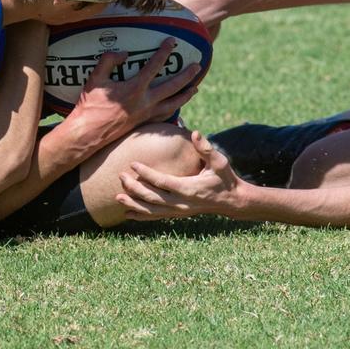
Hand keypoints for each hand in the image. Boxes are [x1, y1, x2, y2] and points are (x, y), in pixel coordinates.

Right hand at [64, 38, 201, 148]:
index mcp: (135, 88)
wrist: (88, 132)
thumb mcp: (95, 78)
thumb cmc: (90, 105)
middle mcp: (145, 101)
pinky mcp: (144, 123)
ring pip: (174, 103)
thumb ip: (109, 60)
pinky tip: (177, 106)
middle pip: (173, 86)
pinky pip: (165, 116)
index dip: (164, 52)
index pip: (155, 66)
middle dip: (187, 75)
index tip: (172, 42)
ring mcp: (146, 114)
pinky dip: (174, 110)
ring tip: (195, 87)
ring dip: (186, 94)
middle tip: (197, 65)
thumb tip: (125, 54)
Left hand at [116, 131, 242, 219]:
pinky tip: (128, 214)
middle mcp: (181, 202)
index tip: (132, 164)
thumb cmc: (224, 178)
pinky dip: (142, 216)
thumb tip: (195, 133)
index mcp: (189, 188)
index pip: (162, 181)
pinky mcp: (178, 214)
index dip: (146, 173)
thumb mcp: (219, 162)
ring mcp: (179, 210)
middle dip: (134, 188)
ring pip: (152, 210)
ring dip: (134, 204)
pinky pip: (157, 216)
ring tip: (117, 198)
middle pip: (152, 197)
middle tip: (120, 177)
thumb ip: (206, 148)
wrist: (232, 201)